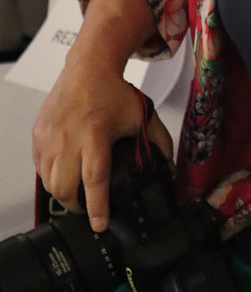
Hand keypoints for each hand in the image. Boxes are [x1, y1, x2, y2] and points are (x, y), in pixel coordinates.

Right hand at [33, 54, 173, 230]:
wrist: (89, 67)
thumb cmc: (114, 92)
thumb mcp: (142, 116)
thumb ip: (160, 144)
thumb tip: (170, 169)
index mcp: (97, 135)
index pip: (95, 180)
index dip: (97, 207)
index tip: (100, 224)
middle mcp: (70, 139)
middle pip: (65, 188)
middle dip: (77, 207)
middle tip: (88, 210)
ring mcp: (50, 137)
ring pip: (49, 182)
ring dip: (62, 194)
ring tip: (76, 194)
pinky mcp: (38, 135)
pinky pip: (39, 167)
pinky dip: (49, 177)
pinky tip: (62, 174)